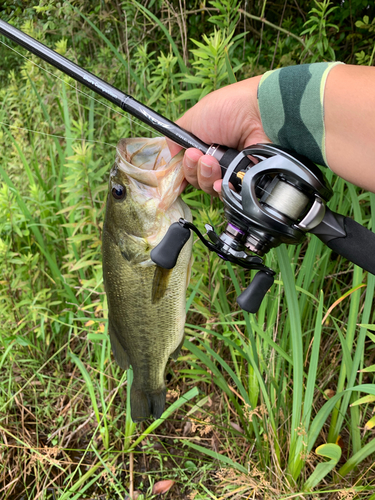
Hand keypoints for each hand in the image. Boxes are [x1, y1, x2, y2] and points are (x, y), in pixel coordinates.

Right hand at [168, 76, 269, 195]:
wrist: (259, 114)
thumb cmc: (228, 110)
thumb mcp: (193, 118)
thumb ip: (175, 138)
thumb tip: (170, 156)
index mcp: (204, 146)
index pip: (187, 167)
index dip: (182, 170)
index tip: (182, 163)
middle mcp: (217, 160)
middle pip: (195, 180)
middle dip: (193, 169)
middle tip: (201, 156)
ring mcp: (231, 171)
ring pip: (208, 188)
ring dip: (206, 175)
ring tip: (213, 161)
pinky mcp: (244, 181)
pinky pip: (226, 194)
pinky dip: (220, 188)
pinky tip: (221, 179)